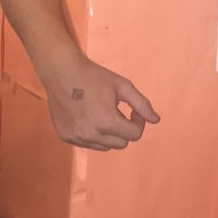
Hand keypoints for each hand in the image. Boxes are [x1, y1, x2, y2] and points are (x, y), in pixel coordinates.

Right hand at [43, 54, 159, 150]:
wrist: (61, 71)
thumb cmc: (95, 76)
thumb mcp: (123, 86)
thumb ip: (142, 104)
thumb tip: (156, 120)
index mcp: (107, 122)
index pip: (134, 135)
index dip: (138, 122)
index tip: (133, 111)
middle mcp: (91, 135)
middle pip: (121, 143)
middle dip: (124, 130)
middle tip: (119, 112)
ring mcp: (76, 138)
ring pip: (105, 146)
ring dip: (109, 135)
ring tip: (103, 114)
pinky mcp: (65, 137)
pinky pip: (88, 143)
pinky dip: (93, 135)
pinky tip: (89, 117)